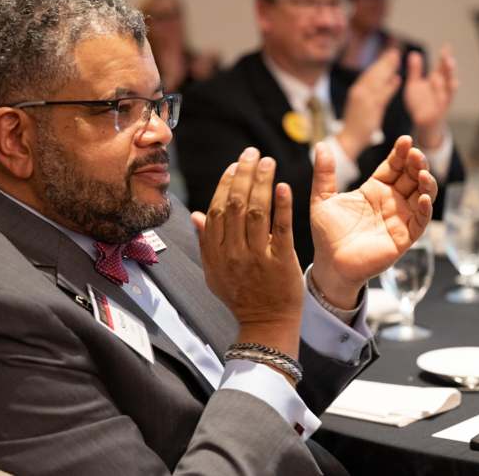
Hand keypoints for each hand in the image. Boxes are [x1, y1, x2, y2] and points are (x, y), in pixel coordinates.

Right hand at [191, 148, 303, 357]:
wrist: (266, 324)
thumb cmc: (241, 298)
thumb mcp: (215, 273)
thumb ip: (205, 243)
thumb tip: (195, 214)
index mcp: (216, 253)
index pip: (216, 210)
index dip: (224, 185)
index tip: (233, 166)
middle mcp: (233, 253)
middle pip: (234, 205)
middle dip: (242, 174)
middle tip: (251, 153)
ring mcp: (257, 258)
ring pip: (255, 211)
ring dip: (261, 182)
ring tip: (267, 161)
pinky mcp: (281, 262)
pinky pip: (280, 229)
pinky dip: (281, 206)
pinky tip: (283, 187)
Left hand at [309, 136, 436, 308]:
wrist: (330, 264)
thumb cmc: (327, 234)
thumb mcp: (322, 199)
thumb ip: (324, 174)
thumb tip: (321, 145)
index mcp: (374, 190)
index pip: (393, 167)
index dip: (400, 154)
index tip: (404, 140)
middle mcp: (390, 202)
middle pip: (410, 177)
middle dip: (416, 164)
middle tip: (415, 154)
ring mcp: (399, 219)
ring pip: (421, 196)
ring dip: (426, 183)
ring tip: (423, 172)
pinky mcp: (403, 238)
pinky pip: (420, 221)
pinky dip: (425, 209)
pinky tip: (424, 198)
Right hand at [338, 49, 400, 158]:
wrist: (348, 139)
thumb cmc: (356, 124)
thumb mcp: (364, 104)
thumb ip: (377, 92)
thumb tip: (393, 78)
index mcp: (357, 90)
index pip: (370, 73)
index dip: (380, 62)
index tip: (389, 54)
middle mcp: (359, 92)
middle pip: (373, 74)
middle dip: (384, 62)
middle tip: (394, 52)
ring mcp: (364, 100)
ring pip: (377, 81)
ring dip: (387, 69)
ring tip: (396, 59)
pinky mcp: (370, 110)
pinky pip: (381, 96)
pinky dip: (389, 87)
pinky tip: (397, 80)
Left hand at [404, 46, 457, 148]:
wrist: (422, 123)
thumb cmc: (420, 103)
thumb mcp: (414, 85)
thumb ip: (415, 71)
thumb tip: (414, 54)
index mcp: (435, 80)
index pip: (441, 66)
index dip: (444, 57)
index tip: (447, 46)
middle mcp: (441, 87)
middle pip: (446, 74)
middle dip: (447, 64)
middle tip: (447, 54)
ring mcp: (442, 98)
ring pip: (448, 85)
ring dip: (449, 75)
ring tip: (450, 64)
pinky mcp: (441, 108)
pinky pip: (445, 100)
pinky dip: (447, 92)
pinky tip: (452, 84)